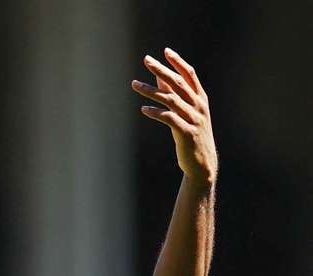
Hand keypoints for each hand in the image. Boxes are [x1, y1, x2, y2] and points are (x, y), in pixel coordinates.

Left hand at [132, 48, 216, 185]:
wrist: (202, 162)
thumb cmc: (191, 134)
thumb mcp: (185, 112)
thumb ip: (174, 95)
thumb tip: (160, 77)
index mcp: (200, 99)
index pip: (189, 75)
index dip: (178, 62)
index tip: (166, 51)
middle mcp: (198, 106)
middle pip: (178, 83)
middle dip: (161, 70)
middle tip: (146, 60)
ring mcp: (193, 119)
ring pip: (171, 99)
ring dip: (151, 90)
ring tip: (134, 84)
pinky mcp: (186, 132)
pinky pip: (169, 118)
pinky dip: (155, 112)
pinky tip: (144, 109)